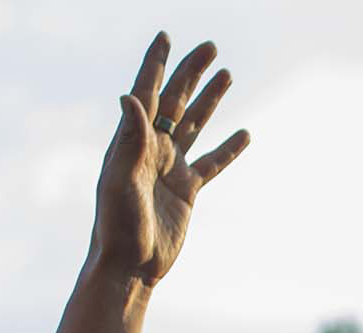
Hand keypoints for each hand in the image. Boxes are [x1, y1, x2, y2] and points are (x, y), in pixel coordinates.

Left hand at [92, 33, 249, 286]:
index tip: (166, 37)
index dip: (156, 64)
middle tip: (211, 48)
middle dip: (191, 73)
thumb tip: (129, 97)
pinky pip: (213, 163)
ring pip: (195, 124)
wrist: (131, 264)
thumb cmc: (118, 225)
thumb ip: (128, 140)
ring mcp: (171, 168)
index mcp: (133, 142)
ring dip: (210, 100)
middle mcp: (152, 149)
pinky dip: (229, 149)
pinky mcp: (188, 190)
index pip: (146, 93)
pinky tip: (244, 134)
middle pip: (175, 101)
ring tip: (227, 75)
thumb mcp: (120, 180)